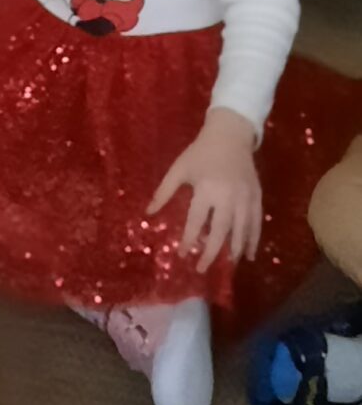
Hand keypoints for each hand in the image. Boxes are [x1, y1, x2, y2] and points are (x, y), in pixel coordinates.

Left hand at [147, 107, 261, 269]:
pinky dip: (253, 241)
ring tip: (226, 266)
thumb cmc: (200, 153)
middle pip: (221, 231)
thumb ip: (164, 191)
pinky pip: (257, 224)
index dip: (188, 239)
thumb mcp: (179, 169)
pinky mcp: (257, 198)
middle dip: (211, 252)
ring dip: (234, 250)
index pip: (196, 221)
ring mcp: (245, 198)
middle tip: (202, 269)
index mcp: (206, 189)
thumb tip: (147, 214)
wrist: (230, 135)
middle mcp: (228, 197)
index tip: (181, 255)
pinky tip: (248, 255)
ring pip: (241, 231)